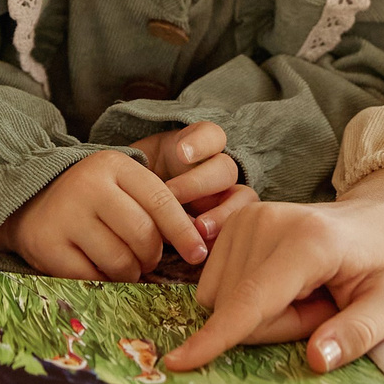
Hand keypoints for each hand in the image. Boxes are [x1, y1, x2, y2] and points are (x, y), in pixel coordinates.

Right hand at [0, 150, 207, 280]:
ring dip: (130, 273)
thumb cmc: (90, 197)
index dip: (183, 232)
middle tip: (146, 260)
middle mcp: (88, 186)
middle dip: (152, 256)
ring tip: (123, 265)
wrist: (27, 200)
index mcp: (113, 166)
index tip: (198, 254)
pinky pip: (92, 278)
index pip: (160, 201)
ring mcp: (65, 216)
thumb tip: (197, 244)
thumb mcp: (121, 185)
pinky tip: (100, 270)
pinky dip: (103, 281)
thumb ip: (155, 204)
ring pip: (120, 261)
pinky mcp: (47, 246)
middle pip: (142, 235)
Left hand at [129, 122, 257, 243]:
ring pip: (244, 198)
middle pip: (224, 169)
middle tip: (173, 197)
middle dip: (199, 184)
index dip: (200, 143)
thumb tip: (144, 185)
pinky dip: (224, 238)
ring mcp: (228, 198)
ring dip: (222, 214)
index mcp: (198, 150)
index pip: (210, 135)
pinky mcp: (230, 225)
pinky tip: (204, 247)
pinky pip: (239, 229)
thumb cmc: (140, 187)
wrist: (140, 216)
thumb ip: (145, 173)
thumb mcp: (139, 172)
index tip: (181, 153)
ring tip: (200, 229)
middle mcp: (217, 172)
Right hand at [164, 163, 383, 375]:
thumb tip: (317, 361)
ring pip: (221, 299)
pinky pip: (218, 286)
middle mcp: (268, 222)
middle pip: (235, 307)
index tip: (178, 363)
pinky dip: (248, 297)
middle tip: (322, 308)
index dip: (216, 337)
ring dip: (261, 313)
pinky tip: (287, 283)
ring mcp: (246, 218)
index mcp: (309, 243)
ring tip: (308, 294)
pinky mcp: (234, 223)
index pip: (252, 300)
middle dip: (274, 326)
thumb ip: (357, 334)